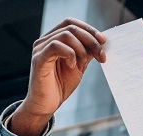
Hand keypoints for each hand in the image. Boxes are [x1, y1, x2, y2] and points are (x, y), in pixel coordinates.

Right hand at [12, 18, 106, 135]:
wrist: (47, 104)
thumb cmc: (60, 85)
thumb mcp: (79, 65)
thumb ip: (87, 52)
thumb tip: (101, 42)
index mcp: (54, 39)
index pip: (71, 23)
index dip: (89, 29)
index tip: (103, 41)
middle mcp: (45, 40)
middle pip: (71, 28)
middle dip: (91, 41)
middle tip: (102, 56)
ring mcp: (40, 49)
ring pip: (65, 35)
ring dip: (81, 50)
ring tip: (82, 65)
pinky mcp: (38, 59)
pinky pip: (55, 46)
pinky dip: (70, 54)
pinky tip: (73, 66)